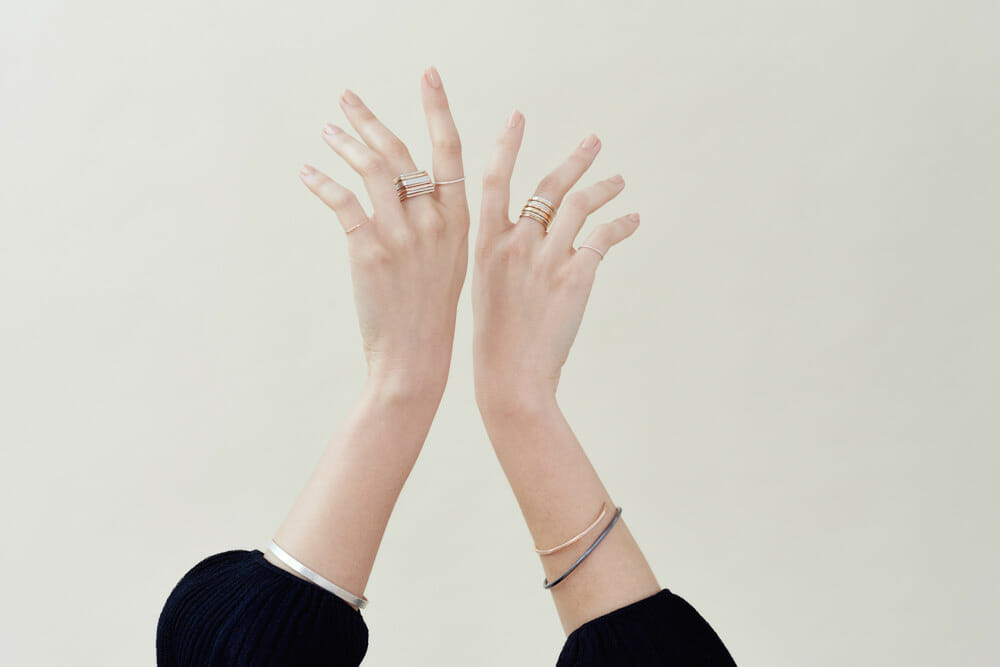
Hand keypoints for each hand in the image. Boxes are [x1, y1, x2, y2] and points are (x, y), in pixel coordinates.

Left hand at [299, 68, 467, 395]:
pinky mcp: (370, 250)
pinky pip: (343, 202)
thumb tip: (412, 186)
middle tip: (346, 97)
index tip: (429, 75)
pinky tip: (308, 172)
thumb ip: (436, 219)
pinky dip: (322, 182)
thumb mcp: (450, 259)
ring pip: (372, 168)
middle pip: (401, 151)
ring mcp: (402, 234)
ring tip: (327, 129)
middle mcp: (434, 219)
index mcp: (458, 218)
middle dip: (371, 119)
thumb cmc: (431, 311)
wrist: (417, 357)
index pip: (450, 149)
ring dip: (345, 142)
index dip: (438, 108)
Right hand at [472, 110, 639, 408]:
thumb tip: (521, 240)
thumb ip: (502, 257)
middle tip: (593, 142)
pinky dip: (621, 225)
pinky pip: (604, 237)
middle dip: (574, 160)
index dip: (506, 146)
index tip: (517, 118)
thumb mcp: (484, 288)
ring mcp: (547, 258)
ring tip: (618, 181)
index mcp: (485, 243)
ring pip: (579, 205)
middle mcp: (516, 243)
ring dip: (603, 188)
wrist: (510, 376)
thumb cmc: (494, 340)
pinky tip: (631, 219)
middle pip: (548, 186)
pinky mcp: (576, 276)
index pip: (494, 180)